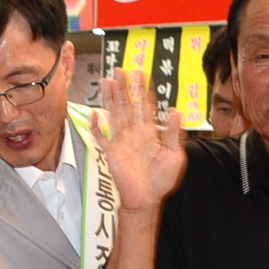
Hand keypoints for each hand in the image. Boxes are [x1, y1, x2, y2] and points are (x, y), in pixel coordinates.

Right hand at [98, 71, 186, 213]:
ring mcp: (121, 141)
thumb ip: (172, 133)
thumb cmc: (161, 180)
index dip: (143, 91)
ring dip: (111, 98)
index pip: (145, 107)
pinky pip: (101, 137)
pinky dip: (96, 127)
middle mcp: (134, 133)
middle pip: (127, 105)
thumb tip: (174, 111)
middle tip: (121, 70)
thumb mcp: (174, 155)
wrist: (147, 198)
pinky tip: (94, 114)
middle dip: (124, 88)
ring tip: (108, 81)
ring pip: (114, 114)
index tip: (141, 75)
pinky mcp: (111, 152)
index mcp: (149, 133)